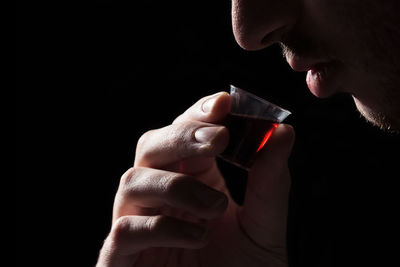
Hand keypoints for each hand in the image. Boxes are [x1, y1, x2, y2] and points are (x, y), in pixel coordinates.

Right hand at [96, 92, 294, 266]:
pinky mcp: (120, 259)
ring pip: (132, 180)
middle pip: (150, 146)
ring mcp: (138, 225)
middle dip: (180, 135)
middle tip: (217, 137)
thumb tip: (283, 132)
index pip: (186, 135)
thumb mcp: (265, 228)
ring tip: (215, 208)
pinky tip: (198, 239)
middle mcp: (161, 197)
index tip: (225, 102)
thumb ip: (271, 183)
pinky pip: (125, 229)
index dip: (199, 114)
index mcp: (192, 182)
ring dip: (177, 186)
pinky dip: (162, 226)